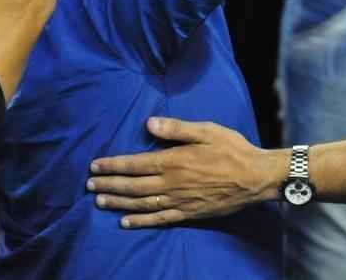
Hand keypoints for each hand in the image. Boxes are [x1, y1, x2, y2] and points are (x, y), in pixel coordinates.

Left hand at [88, 117, 280, 227]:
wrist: (255, 177)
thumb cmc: (232, 149)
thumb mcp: (206, 130)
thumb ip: (176, 128)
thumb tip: (149, 123)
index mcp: (174, 161)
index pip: (135, 164)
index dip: (113, 165)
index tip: (95, 165)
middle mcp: (172, 184)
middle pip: (133, 186)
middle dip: (109, 184)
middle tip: (89, 184)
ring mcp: (179, 201)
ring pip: (141, 204)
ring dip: (118, 202)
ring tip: (100, 201)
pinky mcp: (188, 213)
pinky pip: (159, 220)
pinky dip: (140, 222)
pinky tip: (126, 222)